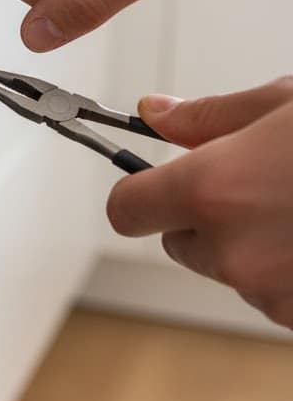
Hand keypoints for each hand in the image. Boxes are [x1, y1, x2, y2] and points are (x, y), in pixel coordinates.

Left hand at [108, 78, 292, 328]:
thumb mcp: (286, 106)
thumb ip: (209, 116)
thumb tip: (153, 112)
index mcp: (213, 191)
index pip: (124, 208)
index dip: (137, 191)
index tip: (154, 178)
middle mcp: (232, 252)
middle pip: (177, 242)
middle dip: (202, 216)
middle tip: (256, 183)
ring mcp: (273, 294)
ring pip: (230, 270)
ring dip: (250, 246)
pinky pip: (274, 293)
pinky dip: (286, 270)